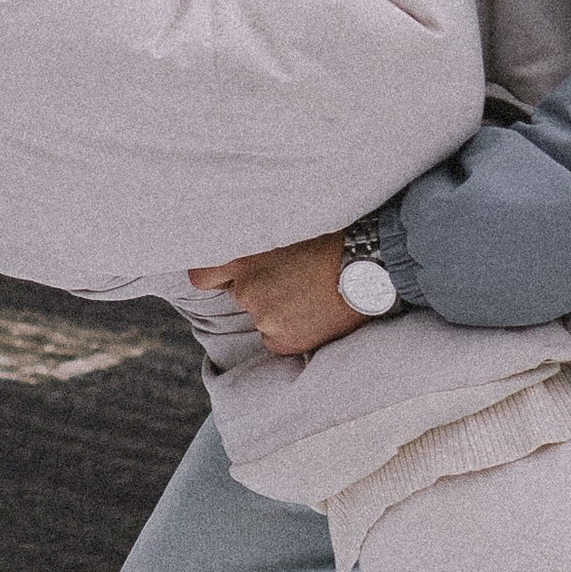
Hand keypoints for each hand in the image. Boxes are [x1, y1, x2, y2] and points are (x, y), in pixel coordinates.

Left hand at [189, 235, 363, 357]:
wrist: (367, 269)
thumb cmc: (332, 242)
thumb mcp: (287, 230)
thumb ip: (260, 248)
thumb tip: (247, 257)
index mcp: (244, 259)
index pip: (202, 276)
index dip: (211, 277)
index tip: (219, 278)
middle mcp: (247, 291)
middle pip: (242, 295)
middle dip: (261, 290)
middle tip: (294, 280)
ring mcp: (264, 318)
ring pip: (263, 318)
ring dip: (279, 310)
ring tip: (312, 296)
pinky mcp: (283, 341)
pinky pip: (277, 339)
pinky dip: (292, 331)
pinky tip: (315, 314)